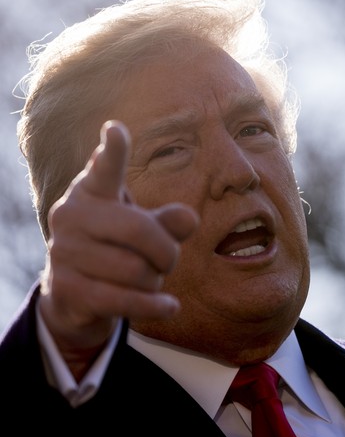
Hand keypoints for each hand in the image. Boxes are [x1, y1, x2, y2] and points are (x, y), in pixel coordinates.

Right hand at [38, 120, 198, 377]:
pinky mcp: (66, 287)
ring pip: (135, 270)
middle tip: (169, 261)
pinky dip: (153, 306)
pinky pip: (123, 299)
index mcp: (92, 192)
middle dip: (167, 251)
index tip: (116, 129)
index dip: (112, 151)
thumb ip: (170, 221)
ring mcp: (63, 251)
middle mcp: (71, 215)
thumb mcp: (147, 230)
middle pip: (140, 230)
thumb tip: (188, 219)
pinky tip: (170, 307)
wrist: (76, 294)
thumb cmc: (119, 248)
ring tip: (148, 279)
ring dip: (154, 280)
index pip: (105, 169)